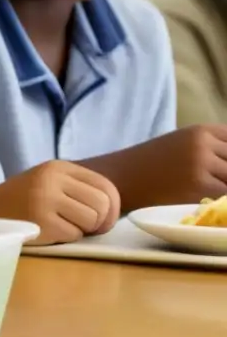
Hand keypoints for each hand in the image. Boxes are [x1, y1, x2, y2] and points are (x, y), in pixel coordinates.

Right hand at [0, 160, 119, 245]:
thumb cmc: (23, 200)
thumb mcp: (49, 182)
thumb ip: (78, 187)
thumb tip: (115, 207)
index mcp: (58, 167)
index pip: (106, 186)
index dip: (113, 207)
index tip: (102, 218)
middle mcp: (52, 180)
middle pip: (103, 204)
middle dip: (101, 221)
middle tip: (89, 228)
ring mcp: (45, 200)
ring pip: (92, 220)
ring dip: (83, 229)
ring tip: (65, 226)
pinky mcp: (41, 223)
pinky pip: (74, 235)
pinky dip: (66, 237)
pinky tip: (50, 232)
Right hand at [105, 125, 226, 208]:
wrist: (120, 178)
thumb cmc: (150, 165)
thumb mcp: (182, 145)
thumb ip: (213, 149)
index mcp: (202, 131)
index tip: (222, 170)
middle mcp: (204, 144)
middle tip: (216, 183)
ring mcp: (202, 164)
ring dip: (224, 188)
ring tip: (209, 192)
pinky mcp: (200, 187)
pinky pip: (226, 197)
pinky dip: (222, 202)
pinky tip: (210, 205)